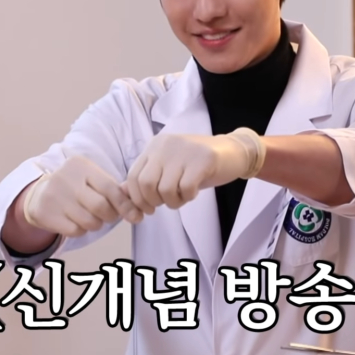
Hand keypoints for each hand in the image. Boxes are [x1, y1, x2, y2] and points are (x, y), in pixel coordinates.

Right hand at [22, 155, 140, 236]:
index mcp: (82, 166)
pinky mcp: (47, 213)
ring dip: (97, 224)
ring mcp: (55, 196)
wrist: (38, 194)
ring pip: (90, 221)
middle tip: (110, 215)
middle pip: (101, 206)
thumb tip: (138, 202)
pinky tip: (77, 221)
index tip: (136, 216)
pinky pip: (76, 230)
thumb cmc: (76, 187)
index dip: (125, 205)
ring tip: (92, 217)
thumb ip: (115, 188)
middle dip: (111, 215)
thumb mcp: (92, 179)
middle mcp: (67, 178)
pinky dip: (82, 230)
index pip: (110, 188)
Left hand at [124, 128, 265, 209]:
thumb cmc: (197, 164)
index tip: (149, 209)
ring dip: (174, 202)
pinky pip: (186, 188)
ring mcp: (184, 151)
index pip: (133, 177)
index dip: (138, 199)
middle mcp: (166, 145)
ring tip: (184, 196)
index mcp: (154, 146)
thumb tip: (122, 194)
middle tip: (168, 203)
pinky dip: (188, 197)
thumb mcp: (169, 167)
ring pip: (165, 189)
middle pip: (146, 184)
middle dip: (154, 202)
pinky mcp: (203, 159)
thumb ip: (147, 177)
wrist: (232, 151)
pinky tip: (194, 192)